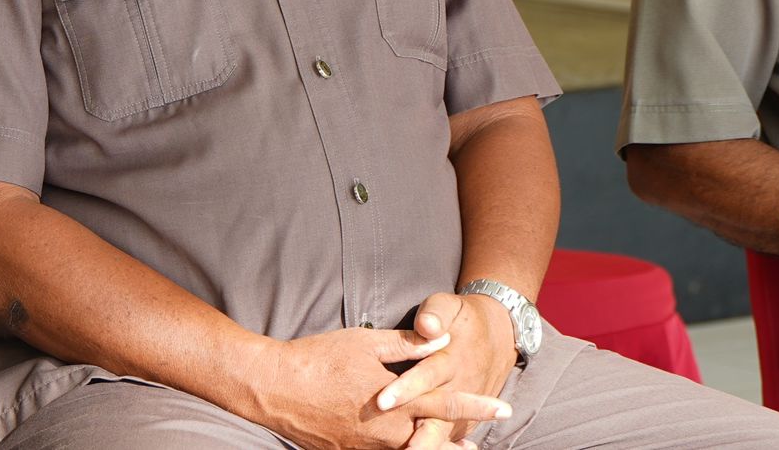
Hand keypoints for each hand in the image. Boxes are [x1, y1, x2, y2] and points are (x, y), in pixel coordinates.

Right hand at [251, 327, 505, 449]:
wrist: (275, 388)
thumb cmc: (320, 358)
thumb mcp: (365, 342)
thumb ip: (407, 345)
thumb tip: (441, 340)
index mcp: (395, 402)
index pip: (446, 405)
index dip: (477, 407)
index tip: (504, 408)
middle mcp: (385, 432)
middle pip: (433, 443)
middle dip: (457, 445)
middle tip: (479, 447)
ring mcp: (365, 448)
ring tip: (454, 449)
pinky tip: (403, 446)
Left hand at [375, 293, 516, 445]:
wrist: (500, 333)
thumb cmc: (464, 317)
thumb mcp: (449, 305)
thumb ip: (435, 314)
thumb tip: (426, 325)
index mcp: (451, 358)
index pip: (428, 375)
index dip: (407, 388)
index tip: (382, 401)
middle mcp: (460, 385)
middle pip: (439, 414)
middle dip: (421, 434)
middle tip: (405, 449)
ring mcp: (466, 405)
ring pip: (447, 430)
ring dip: (431, 445)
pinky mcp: (467, 418)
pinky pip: (453, 436)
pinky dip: (440, 447)